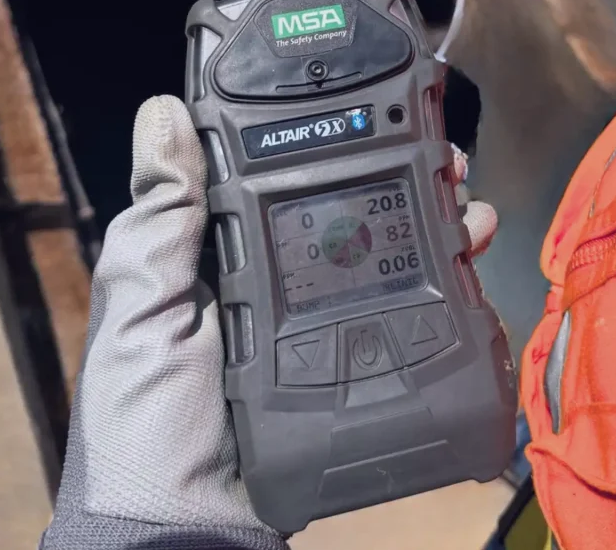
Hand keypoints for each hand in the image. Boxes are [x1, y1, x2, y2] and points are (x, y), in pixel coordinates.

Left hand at [42, 95, 496, 548]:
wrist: (192, 531)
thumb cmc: (148, 427)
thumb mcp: (143, 314)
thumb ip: (159, 224)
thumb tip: (161, 116)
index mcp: (227, 260)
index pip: (285, 180)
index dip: (330, 141)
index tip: (373, 108)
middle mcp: (285, 285)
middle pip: (356, 213)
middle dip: (405, 176)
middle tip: (446, 159)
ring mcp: (328, 330)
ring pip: (396, 259)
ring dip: (438, 224)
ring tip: (471, 205)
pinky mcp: (363, 372)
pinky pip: (415, 323)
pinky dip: (452, 288)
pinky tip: (472, 260)